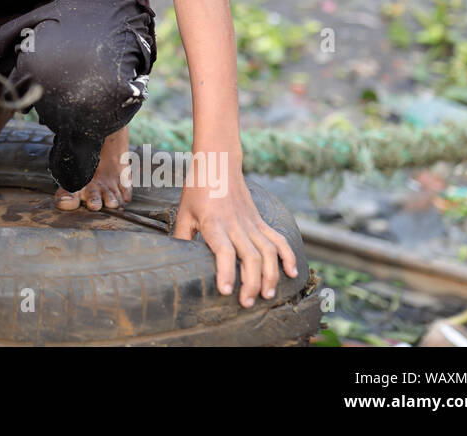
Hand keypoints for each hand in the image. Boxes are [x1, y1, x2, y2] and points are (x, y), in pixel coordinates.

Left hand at [171, 160, 299, 307]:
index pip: (224, 251)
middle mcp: (235, 224)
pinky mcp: (261, 221)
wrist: (219, 162)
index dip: (226, 271)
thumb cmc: (198, 189)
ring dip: (270, 275)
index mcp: (214, 223)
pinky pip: (278, 239)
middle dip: (251, 283)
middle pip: (250, 256)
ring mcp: (251, 222)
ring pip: (268, 251)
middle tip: (247, 303)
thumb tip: (174, 261)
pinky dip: (288, 256)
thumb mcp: (184, 212)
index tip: (225, 291)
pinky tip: (292, 273)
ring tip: (267, 295)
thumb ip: (182, 237)